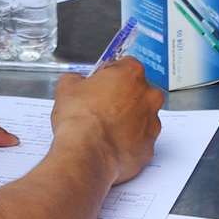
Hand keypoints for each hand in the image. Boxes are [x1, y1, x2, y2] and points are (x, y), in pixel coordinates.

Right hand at [51, 59, 160, 185]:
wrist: (85, 153)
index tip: (102, 84)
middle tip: (102, 108)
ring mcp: (152, 123)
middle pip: (138, 92)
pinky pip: (140, 142)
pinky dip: (128, 144)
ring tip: (104, 130)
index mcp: (132, 74)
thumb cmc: (79, 119)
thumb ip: (76, 79)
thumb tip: (77, 82)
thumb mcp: (67, 87)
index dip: (110, 75)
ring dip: (127, 122)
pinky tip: (110, 146)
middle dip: (123, 99)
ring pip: (141, 118)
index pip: (125, 65)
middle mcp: (148, 96)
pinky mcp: (149, 148)